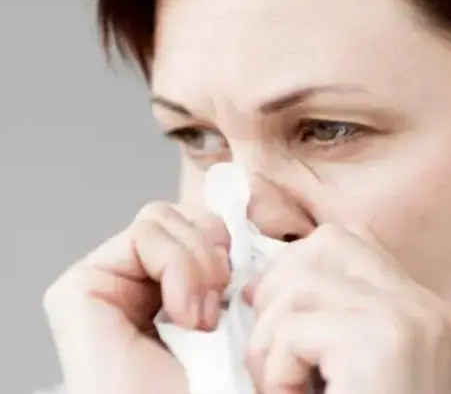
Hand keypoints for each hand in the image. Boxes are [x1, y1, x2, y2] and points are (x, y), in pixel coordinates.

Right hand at [43, 201, 231, 393]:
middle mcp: (132, 285)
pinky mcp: (79, 289)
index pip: (195, 226)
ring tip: (203, 318)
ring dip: (198, 264)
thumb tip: (242, 201)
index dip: (225, 242)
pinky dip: (178, 267)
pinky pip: (144, 235)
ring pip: (161, 218)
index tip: (243, 284)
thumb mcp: (238, 309)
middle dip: (212, 251)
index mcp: (167, 289)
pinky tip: (184, 316)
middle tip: (221, 304)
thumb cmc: (216, 385)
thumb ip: (228, 260)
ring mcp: (103, 285)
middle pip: (177, 215)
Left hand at [242, 224, 450, 393]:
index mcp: (421, 314)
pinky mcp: (382, 345)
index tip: (274, 318)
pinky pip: (295, 328)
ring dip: (270, 343)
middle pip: (327, 243)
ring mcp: (409, 322)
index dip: (297, 267)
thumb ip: (325, 323)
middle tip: (275, 356)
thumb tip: (259, 283)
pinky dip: (274, 371)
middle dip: (279, 292)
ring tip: (284, 391)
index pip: (351, 242)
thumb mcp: (344, 373)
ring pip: (300, 282)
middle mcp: (424, 309)